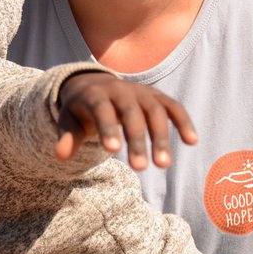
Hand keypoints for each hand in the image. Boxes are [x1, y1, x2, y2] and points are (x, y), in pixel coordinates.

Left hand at [56, 73, 196, 169]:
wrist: (95, 85)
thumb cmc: (81, 110)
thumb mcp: (69, 121)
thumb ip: (66, 137)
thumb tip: (60, 156)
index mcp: (96, 94)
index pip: (102, 110)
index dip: (107, 128)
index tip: (112, 150)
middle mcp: (121, 90)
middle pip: (132, 113)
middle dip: (137, 140)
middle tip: (140, 168)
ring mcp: (141, 92)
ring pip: (155, 111)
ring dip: (161, 137)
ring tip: (163, 165)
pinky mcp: (156, 96)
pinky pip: (173, 106)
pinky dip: (183, 121)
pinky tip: (192, 141)